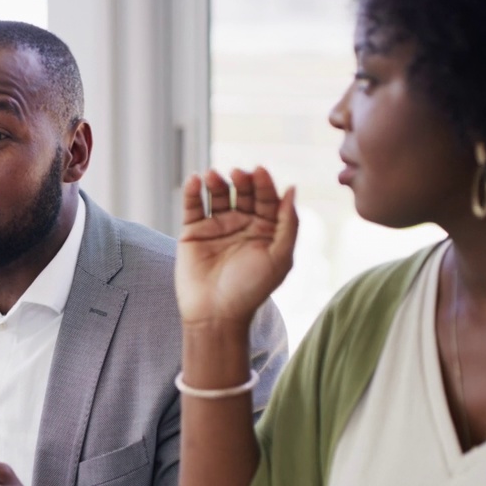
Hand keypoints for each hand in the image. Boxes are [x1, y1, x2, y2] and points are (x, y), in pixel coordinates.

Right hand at [176, 167, 297, 325]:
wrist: (215, 313)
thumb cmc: (251, 289)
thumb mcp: (280, 257)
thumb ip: (288, 223)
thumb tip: (291, 188)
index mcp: (265, 230)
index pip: (267, 198)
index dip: (264, 184)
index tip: (259, 171)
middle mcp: (242, 225)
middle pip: (243, 193)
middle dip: (241, 181)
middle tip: (237, 174)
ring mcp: (216, 227)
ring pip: (217, 195)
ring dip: (216, 182)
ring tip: (213, 176)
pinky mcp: (193, 232)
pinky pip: (193, 206)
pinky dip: (193, 192)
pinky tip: (196, 181)